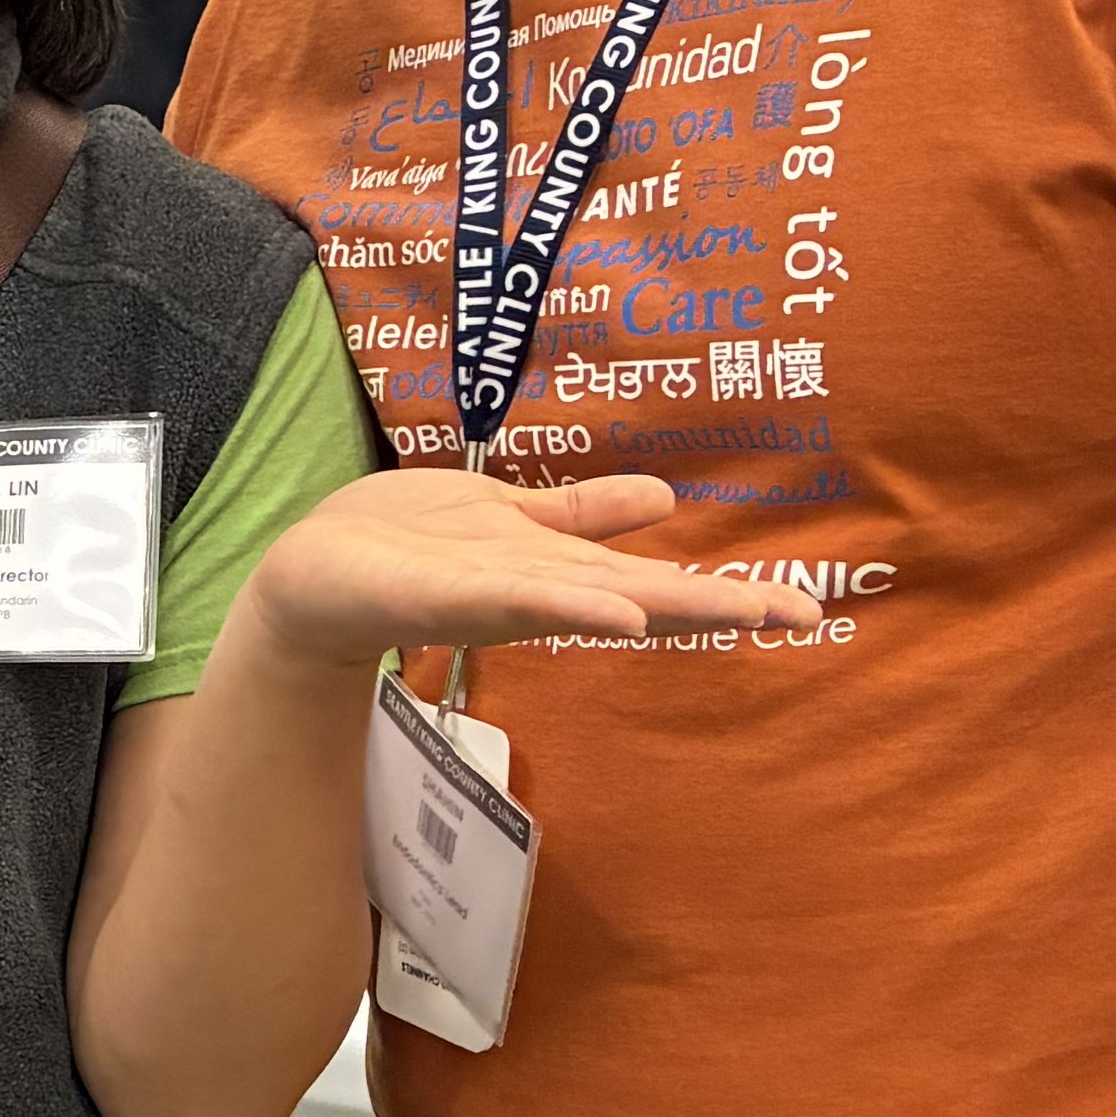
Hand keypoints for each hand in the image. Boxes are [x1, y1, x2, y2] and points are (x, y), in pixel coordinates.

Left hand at [235, 466, 806, 665]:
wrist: (312, 576)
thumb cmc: (406, 546)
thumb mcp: (508, 518)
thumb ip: (582, 515)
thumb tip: (665, 500)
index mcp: (557, 571)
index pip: (653, 584)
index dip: (725, 594)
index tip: (803, 606)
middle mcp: (536, 590)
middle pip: (637, 598)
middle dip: (715, 606)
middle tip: (797, 616)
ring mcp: (492, 594)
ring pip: (587, 600)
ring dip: (656, 607)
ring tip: (730, 613)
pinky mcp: (441, 594)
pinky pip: (508, 600)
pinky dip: (562, 607)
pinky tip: (614, 617)